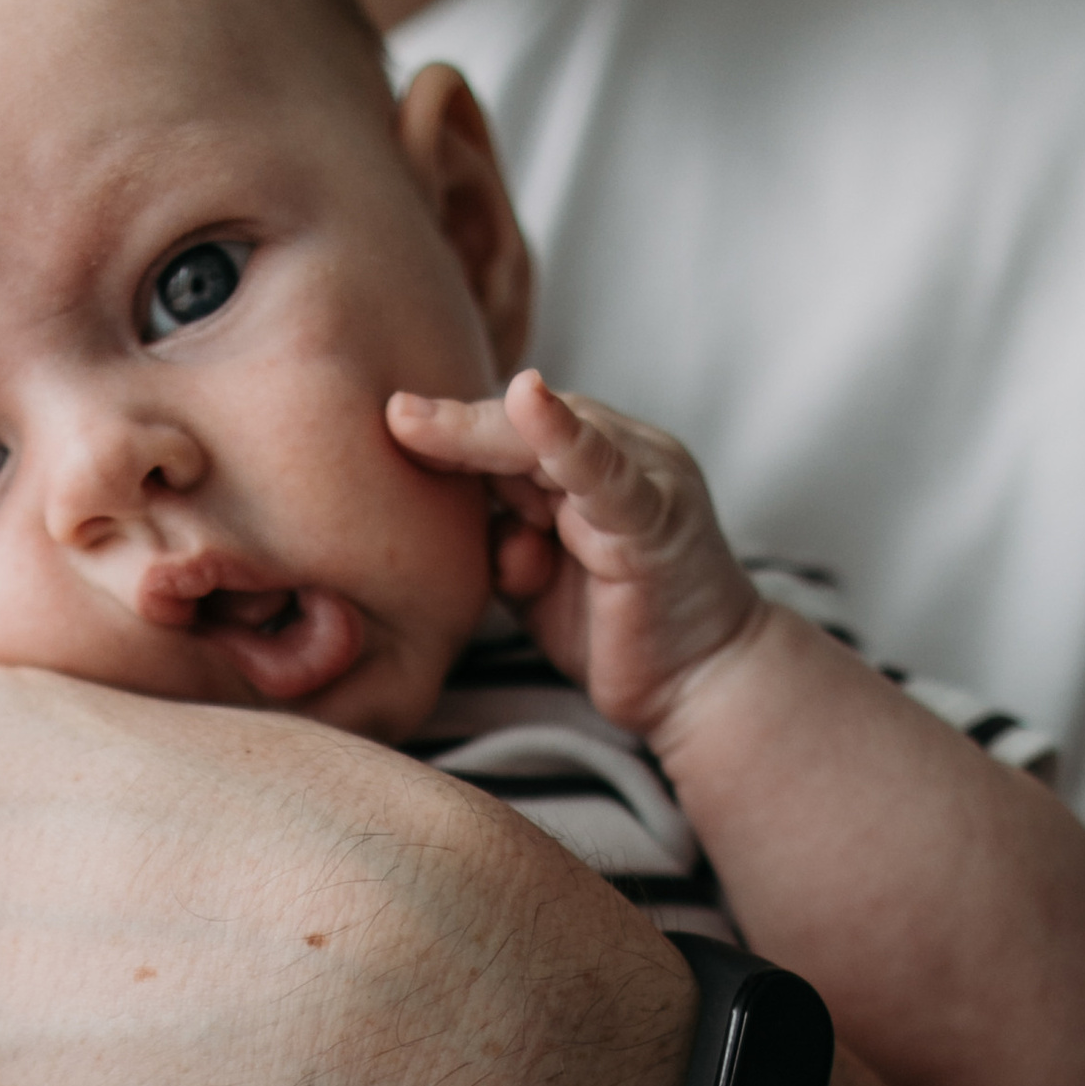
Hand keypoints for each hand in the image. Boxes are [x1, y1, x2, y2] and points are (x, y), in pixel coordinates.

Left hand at [388, 372, 764, 743]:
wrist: (699, 684)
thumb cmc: (616, 630)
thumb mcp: (536, 582)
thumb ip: (500, 542)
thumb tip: (454, 523)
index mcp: (586, 468)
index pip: (509, 438)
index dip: (450, 433)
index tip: (386, 427)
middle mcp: (620, 457)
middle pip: (523, 429)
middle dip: (455, 424)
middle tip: (390, 414)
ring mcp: (644, 480)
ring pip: (554, 442)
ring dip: (484, 431)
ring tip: (416, 421)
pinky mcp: (657, 517)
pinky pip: (607, 472)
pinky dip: (567, 439)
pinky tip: (531, 401)